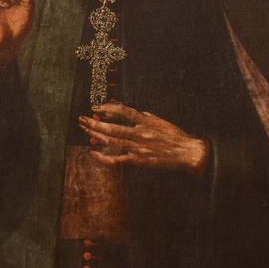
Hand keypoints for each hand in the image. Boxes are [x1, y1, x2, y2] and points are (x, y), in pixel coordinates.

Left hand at [79, 103, 206, 172]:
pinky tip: (93, 153)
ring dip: (96, 135)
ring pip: (112, 141)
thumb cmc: (175, 136)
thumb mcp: (160, 121)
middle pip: (112, 127)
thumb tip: (133, 113)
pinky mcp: (139, 160)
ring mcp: (138, 147)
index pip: (123, 110)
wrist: (186, 152)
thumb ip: (146, 117)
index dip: (107, 107)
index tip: (96, 107)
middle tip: (82, 119)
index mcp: (146, 121)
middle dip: (94, 123)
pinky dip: (103, 157)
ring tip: (85, 130)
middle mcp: (140, 133)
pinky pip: (117, 159)